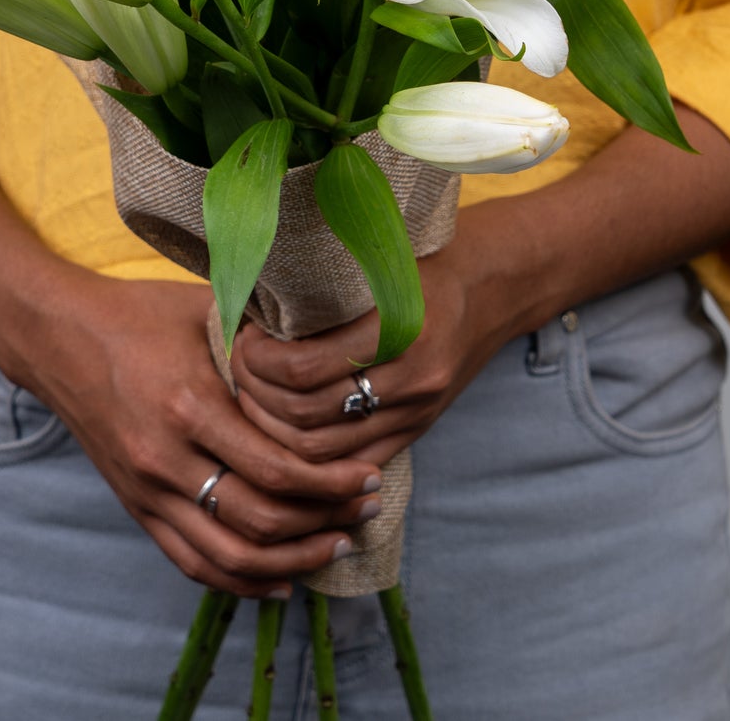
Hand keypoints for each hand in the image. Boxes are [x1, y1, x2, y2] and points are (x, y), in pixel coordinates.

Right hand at [0, 270, 383, 598]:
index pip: (276, 469)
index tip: (369, 475)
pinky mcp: (136, 507)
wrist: (58, 337)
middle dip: (325, 521)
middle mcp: (166, 459)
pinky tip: (283, 579)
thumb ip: (262, 342)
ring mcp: (146, 491)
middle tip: (368, 509)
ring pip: (230, 557)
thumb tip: (332, 356)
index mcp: (190, 406)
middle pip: (260, 521)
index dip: (331, 483)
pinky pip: (192, 563)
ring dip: (292, 561)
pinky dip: (242, 580)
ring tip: (338, 545)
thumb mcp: (207, 313)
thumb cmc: (141, 313)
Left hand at [229, 236, 518, 469]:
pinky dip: (308, 459)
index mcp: (399, 328)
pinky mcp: (415, 433)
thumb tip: (247, 293)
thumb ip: (326, 285)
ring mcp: (415, 413)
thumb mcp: (379, 260)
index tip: (243, 338)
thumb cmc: (423, 264)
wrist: (491, 289)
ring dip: (272, 430)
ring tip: (252, 396)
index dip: (258, 361)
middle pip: (305, 415)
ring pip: (320, 451)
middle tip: (238, 367)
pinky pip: (350, 468)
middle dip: (256, 395)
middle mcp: (412, 378)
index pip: (303, 369)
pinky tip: (282, 433)